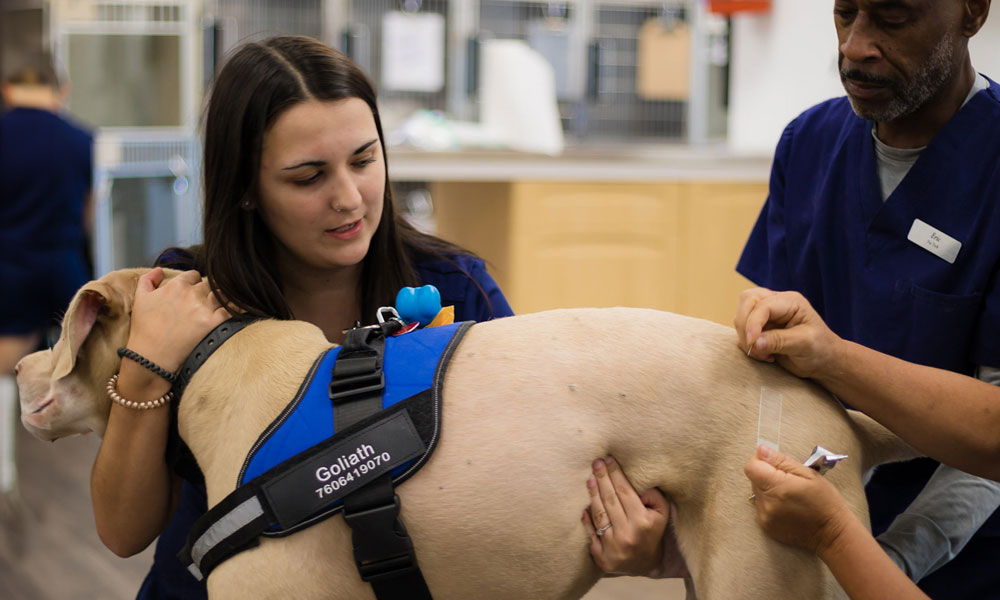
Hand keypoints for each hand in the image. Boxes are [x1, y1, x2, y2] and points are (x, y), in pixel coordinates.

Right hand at [126, 268, 230, 372]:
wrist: (151, 358)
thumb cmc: (145, 330)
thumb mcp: (140, 300)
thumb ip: (148, 280)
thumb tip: (159, 269)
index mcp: (177, 285)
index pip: (195, 275)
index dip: (194, 284)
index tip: (191, 295)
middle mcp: (192, 293)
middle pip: (209, 285)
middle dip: (206, 293)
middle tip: (201, 306)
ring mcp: (204, 307)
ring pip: (222, 295)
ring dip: (219, 301)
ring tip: (212, 312)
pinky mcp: (214, 322)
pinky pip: (230, 310)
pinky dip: (230, 312)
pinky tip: (225, 317)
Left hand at [583, 456, 687, 577]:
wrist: (646, 564)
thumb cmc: (652, 531)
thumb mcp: (662, 513)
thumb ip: (653, 495)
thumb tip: (637, 483)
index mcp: (642, 522)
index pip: (625, 492)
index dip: (616, 474)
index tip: (609, 459)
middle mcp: (627, 535)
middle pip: (610, 500)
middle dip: (602, 478)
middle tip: (596, 463)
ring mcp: (613, 548)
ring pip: (599, 515)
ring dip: (593, 494)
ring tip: (590, 479)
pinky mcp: (602, 558)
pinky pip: (591, 535)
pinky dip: (587, 521)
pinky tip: (584, 507)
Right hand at [733, 288, 842, 378]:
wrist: (823, 362)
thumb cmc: (821, 349)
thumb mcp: (804, 344)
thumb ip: (780, 341)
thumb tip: (755, 342)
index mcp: (790, 301)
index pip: (763, 305)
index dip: (753, 322)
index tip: (753, 342)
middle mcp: (776, 304)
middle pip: (747, 301)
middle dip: (745, 324)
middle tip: (754, 346)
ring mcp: (767, 315)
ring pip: (741, 314)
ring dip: (745, 336)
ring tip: (764, 353)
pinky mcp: (760, 328)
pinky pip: (743, 331)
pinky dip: (748, 344)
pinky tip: (766, 355)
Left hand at [743, 445, 853, 554]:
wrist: (832, 534)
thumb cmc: (825, 502)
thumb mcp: (809, 474)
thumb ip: (781, 460)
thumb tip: (761, 450)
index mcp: (777, 487)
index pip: (751, 467)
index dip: (761, 461)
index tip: (775, 465)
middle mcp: (767, 504)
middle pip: (754, 479)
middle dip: (767, 476)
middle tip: (788, 482)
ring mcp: (764, 517)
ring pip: (757, 493)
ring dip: (768, 490)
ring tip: (789, 496)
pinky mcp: (765, 526)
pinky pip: (760, 507)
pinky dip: (770, 503)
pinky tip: (787, 507)